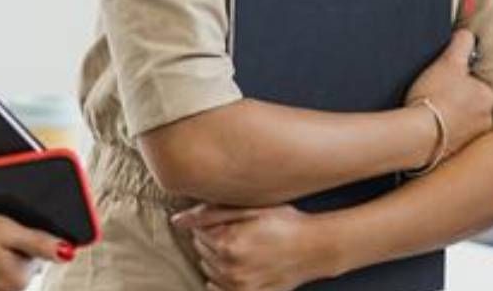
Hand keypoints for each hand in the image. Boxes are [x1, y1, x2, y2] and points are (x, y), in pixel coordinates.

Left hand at [173, 203, 337, 290]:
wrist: (315, 248)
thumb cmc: (285, 223)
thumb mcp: (251, 209)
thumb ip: (210, 213)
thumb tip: (176, 221)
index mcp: (228, 242)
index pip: (198, 232)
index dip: (212, 223)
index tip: (230, 219)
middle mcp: (229, 268)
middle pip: (201, 250)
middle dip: (213, 239)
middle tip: (239, 231)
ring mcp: (237, 286)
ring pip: (207, 269)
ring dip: (217, 258)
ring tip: (242, 247)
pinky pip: (216, 288)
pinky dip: (220, 278)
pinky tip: (238, 265)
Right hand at [404, 29, 492, 156]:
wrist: (416, 134)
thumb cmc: (434, 97)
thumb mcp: (449, 61)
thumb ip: (462, 43)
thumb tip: (467, 35)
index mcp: (490, 97)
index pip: (479, 82)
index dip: (460, 79)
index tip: (446, 81)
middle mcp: (487, 120)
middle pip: (472, 102)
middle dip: (458, 98)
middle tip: (438, 95)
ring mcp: (474, 138)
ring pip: (464, 120)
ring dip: (452, 115)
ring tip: (432, 111)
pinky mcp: (459, 151)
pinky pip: (454, 136)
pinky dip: (445, 130)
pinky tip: (431, 125)